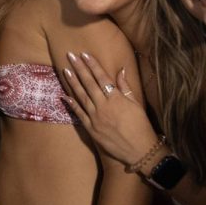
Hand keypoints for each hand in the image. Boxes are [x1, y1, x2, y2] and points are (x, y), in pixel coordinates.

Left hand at [61, 52, 158, 166]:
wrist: (139, 150)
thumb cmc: (141, 126)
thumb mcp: (136, 104)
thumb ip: (125, 87)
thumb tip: (120, 70)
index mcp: (116, 98)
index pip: (102, 77)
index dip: (92, 65)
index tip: (84, 54)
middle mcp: (104, 106)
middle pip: (89, 83)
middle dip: (79, 68)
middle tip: (70, 55)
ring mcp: (96, 118)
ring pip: (81, 96)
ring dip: (73, 82)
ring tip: (65, 70)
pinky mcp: (91, 129)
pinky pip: (79, 114)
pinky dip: (72, 104)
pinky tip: (65, 95)